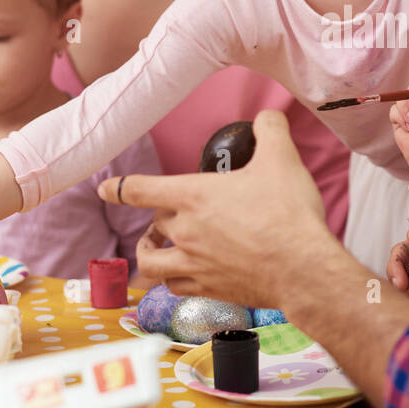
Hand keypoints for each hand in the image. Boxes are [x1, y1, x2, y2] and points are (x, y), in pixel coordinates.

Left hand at [101, 110, 332, 308]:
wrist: (303, 269)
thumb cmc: (288, 214)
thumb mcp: (282, 159)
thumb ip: (270, 130)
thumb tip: (268, 117)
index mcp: (194, 196)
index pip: (140, 190)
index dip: (118, 187)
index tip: (105, 189)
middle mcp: (186, 232)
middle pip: (154, 224)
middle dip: (158, 218)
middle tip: (172, 214)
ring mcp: (195, 265)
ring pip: (152, 263)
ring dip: (150, 254)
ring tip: (156, 249)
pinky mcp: (210, 290)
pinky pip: (174, 289)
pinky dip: (171, 281)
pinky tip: (182, 277)